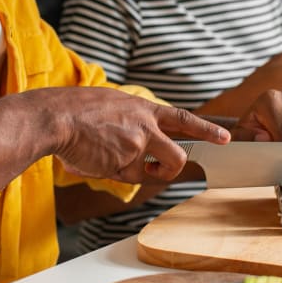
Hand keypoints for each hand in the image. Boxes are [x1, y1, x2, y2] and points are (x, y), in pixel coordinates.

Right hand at [50, 88, 229, 182]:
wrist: (56, 117)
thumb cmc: (77, 110)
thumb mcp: (113, 103)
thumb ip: (132, 120)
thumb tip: (138, 142)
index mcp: (144, 109)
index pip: (183, 119)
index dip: (205, 129)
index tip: (224, 137)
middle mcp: (145, 127)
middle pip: (178, 156)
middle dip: (173, 169)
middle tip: (161, 170)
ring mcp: (135, 146)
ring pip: (149, 173)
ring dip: (138, 173)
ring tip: (112, 160)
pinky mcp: (121, 164)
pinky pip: (127, 178)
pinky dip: (114, 174)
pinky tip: (97, 159)